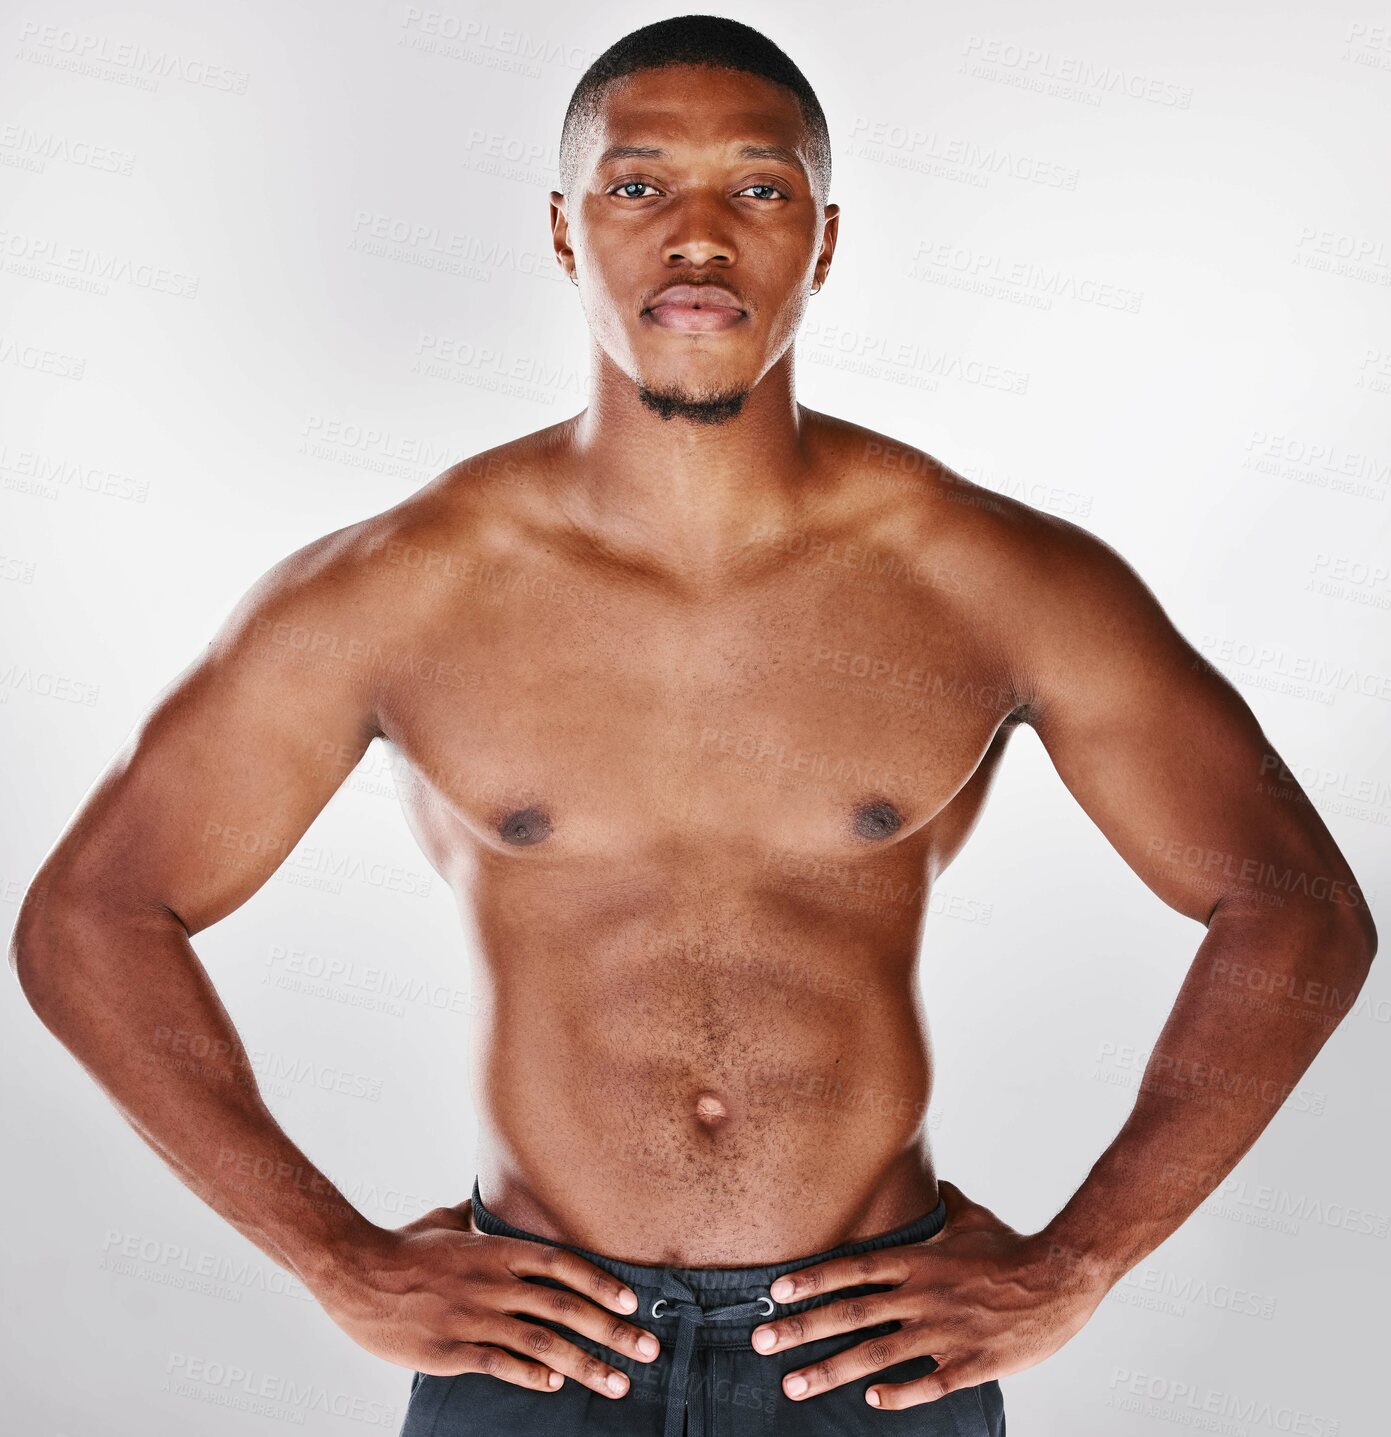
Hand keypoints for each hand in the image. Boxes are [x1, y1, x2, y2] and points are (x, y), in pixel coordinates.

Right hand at [309, 1199, 661, 1398]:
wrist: (355, 1271)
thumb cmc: (403, 1246)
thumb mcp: (446, 1221)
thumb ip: (477, 1218)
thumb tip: (491, 1204)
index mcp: (498, 1250)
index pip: (564, 1265)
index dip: (603, 1284)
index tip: (634, 1304)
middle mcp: (494, 1282)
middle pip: (566, 1307)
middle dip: (613, 1332)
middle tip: (649, 1352)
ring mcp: (474, 1316)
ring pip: (542, 1341)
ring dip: (586, 1364)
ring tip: (618, 1382)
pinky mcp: (451, 1349)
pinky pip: (501, 1362)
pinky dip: (532, 1374)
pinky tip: (556, 1384)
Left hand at [748, 1180, 1110, 1409]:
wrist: (1061, 1277)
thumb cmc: (1012, 1247)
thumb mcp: (969, 1218)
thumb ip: (940, 1205)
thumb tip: (928, 1186)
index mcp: (918, 1262)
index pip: (852, 1269)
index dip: (811, 1280)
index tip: (774, 1293)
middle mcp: (922, 1296)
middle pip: (850, 1315)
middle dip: (801, 1330)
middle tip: (761, 1344)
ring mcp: (944, 1332)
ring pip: (876, 1354)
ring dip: (830, 1372)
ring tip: (794, 1386)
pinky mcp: (971, 1362)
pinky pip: (927, 1384)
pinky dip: (898, 1394)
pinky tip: (872, 1401)